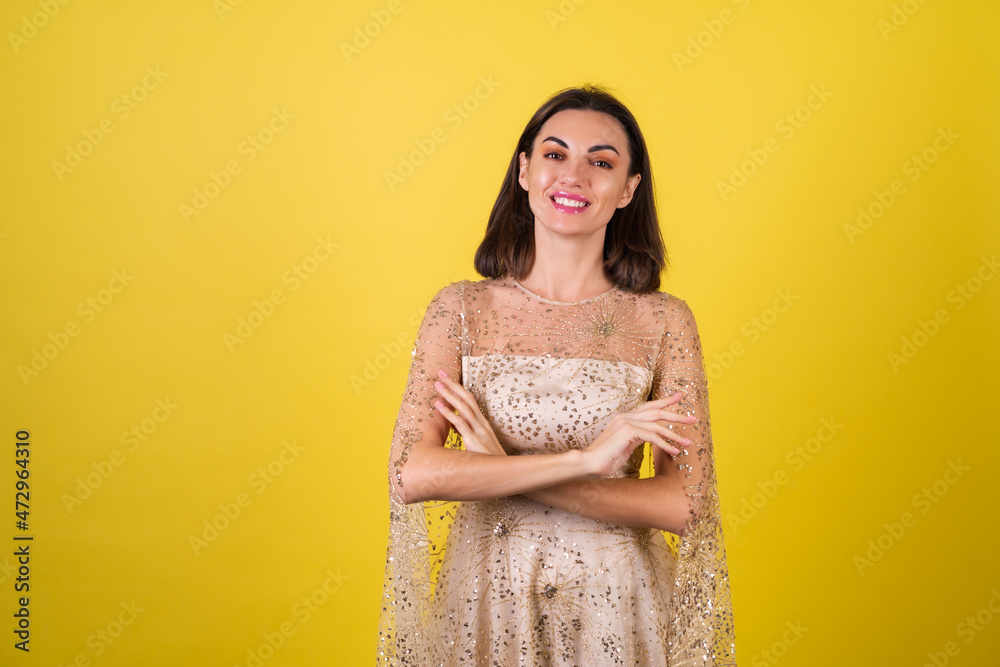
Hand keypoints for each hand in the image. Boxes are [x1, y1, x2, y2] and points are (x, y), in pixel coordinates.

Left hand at [432, 369, 506, 456]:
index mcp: (483, 423)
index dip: (459, 388)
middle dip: (453, 384)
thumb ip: (469, 433)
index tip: (448, 378)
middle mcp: (482, 424)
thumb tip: (455, 426)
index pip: (471, 401)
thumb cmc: (492, 462)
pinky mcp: (474, 441)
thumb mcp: (481, 444)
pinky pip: (460, 424)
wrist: (506, 474)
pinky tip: (438, 406)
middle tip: (440, 372)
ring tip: (437, 384)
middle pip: (467, 399)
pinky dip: (448, 413)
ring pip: (463, 408)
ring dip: (449, 395)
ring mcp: (479, 431)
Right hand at [581, 393, 696, 477]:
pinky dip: (665, 444)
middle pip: (656, 412)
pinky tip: (674, 452)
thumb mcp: (625, 445)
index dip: (665, 401)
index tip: (680, 396)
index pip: (649, 406)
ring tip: (688, 443)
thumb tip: (651, 438)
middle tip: (693, 418)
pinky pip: (652, 437)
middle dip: (677, 414)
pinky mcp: (627, 432)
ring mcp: (626, 423)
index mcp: (625, 417)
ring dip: (675, 435)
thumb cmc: (606, 458)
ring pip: (657, 425)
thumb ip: (637, 438)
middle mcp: (626, 416)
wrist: (588, 463)